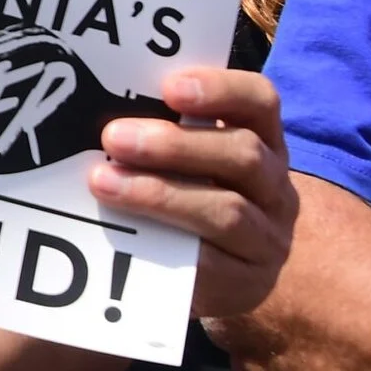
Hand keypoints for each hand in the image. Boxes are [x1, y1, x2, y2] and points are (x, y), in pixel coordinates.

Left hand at [88, 66, 295, 318]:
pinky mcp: (247, 283)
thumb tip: (96, 100)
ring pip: (228, 212)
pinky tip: (127, 235)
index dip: (220, 90)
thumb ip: (160, 128)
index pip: (259, 101)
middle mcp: (274, 186)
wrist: (219, 273)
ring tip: (102, 183)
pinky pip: (211, 265)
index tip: (169, 87)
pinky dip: (166, 245)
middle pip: (244, 155)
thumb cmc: (189, 192)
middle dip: (174, 145)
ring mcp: (268, 237)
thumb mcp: (185, 156)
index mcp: (261, 139)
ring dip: (160, 195)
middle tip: (113, 137)